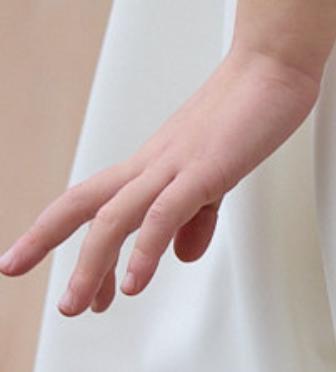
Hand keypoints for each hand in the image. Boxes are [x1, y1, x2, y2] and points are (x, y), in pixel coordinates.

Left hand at [0, 45, 322, 314]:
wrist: (273, 66)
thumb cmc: (251, 109)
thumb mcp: (219, 175)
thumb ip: (197, 217)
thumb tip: (180, 253)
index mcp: (151, 165)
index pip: (90, 202)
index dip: (54, 231)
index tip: (28, 260)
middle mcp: (151, 164)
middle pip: (81, 206)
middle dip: (45, 244)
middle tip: (27, 280)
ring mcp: (173, 166)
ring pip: (113, 218)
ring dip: (90, 266)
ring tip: (80, 305)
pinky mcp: (202, 170)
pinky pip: (162, 216)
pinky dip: (144, 253)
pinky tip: (134, 283)